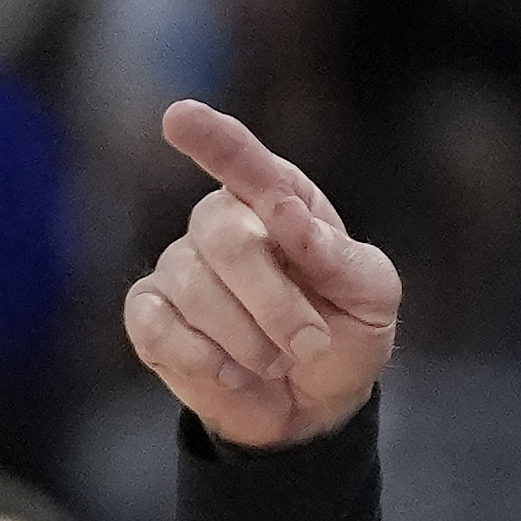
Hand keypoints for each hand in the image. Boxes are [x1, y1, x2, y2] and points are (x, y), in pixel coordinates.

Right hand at [124, 101, 402, 448]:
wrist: (314, 404)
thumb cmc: (344, 333)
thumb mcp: (371, 297)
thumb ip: (338, 256)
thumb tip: (286, 214)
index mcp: (279, 201)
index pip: (246, 163)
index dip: (214, 140)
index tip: (180, 117)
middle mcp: (221, 223)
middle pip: (226, 238)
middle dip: (275, 302)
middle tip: (310, 343)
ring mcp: (179, 267)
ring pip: (195, 290)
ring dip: (250, 341)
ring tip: (277, 361)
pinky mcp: (149, 316)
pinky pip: (157, 327)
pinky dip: (204, 359)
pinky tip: (234, 374)